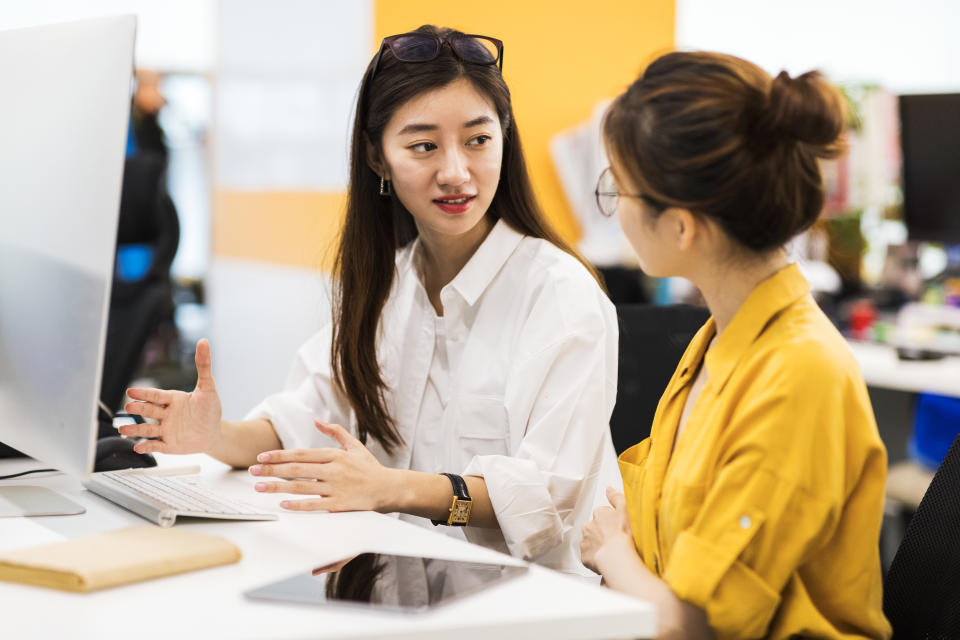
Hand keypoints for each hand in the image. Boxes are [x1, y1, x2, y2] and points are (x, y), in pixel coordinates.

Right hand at [119, 338, 222, 454]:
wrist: (214, 432)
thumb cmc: (209, 409)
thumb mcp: (208, 387)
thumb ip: (203, 366)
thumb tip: (204, 341)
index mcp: (173, 399)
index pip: (156, 395)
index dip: (144, 394)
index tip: (130, 391)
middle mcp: (166, 414)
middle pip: (149, 410)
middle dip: (138, 409)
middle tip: (128, 407)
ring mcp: (166, 430)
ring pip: (148, 429)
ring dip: (135, 429)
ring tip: (122, 429)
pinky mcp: (169, 444)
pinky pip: (156, 445)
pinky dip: (147, 446)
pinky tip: (137, 446)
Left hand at [250, 420, 395, 512]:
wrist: (390, 488)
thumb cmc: (370, 468)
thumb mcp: (354, 446)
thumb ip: (335, 432)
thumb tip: (316, 420)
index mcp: (335, 455)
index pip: (301, 454)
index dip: (279, 455)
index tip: (261, 457)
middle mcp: (334, 470)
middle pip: (296, 469)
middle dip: (271, 469)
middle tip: (252, 471)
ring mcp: (336, 487)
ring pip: (301, 486)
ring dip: (278, 486)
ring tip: (259, 487)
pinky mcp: (340, 504)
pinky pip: (315, 504)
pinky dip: (298, 504)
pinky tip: (283, 504)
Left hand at [580, 487, 635, 573]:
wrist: (617, 557)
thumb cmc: (623, 534)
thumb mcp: (625, 508)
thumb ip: (616, 497)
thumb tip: (608, 488)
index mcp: (598, 514)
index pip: (603, 513)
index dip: (612, 520)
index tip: (619, 526)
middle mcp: (588, 526)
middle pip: (595, 527)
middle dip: (603, 532)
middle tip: (616, 539)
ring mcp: (585, 542)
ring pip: (591, 541)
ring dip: (599, 544)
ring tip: (612, 551)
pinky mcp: (585, 557)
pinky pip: (590, 556)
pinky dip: (596, 558)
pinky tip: (607, 560)